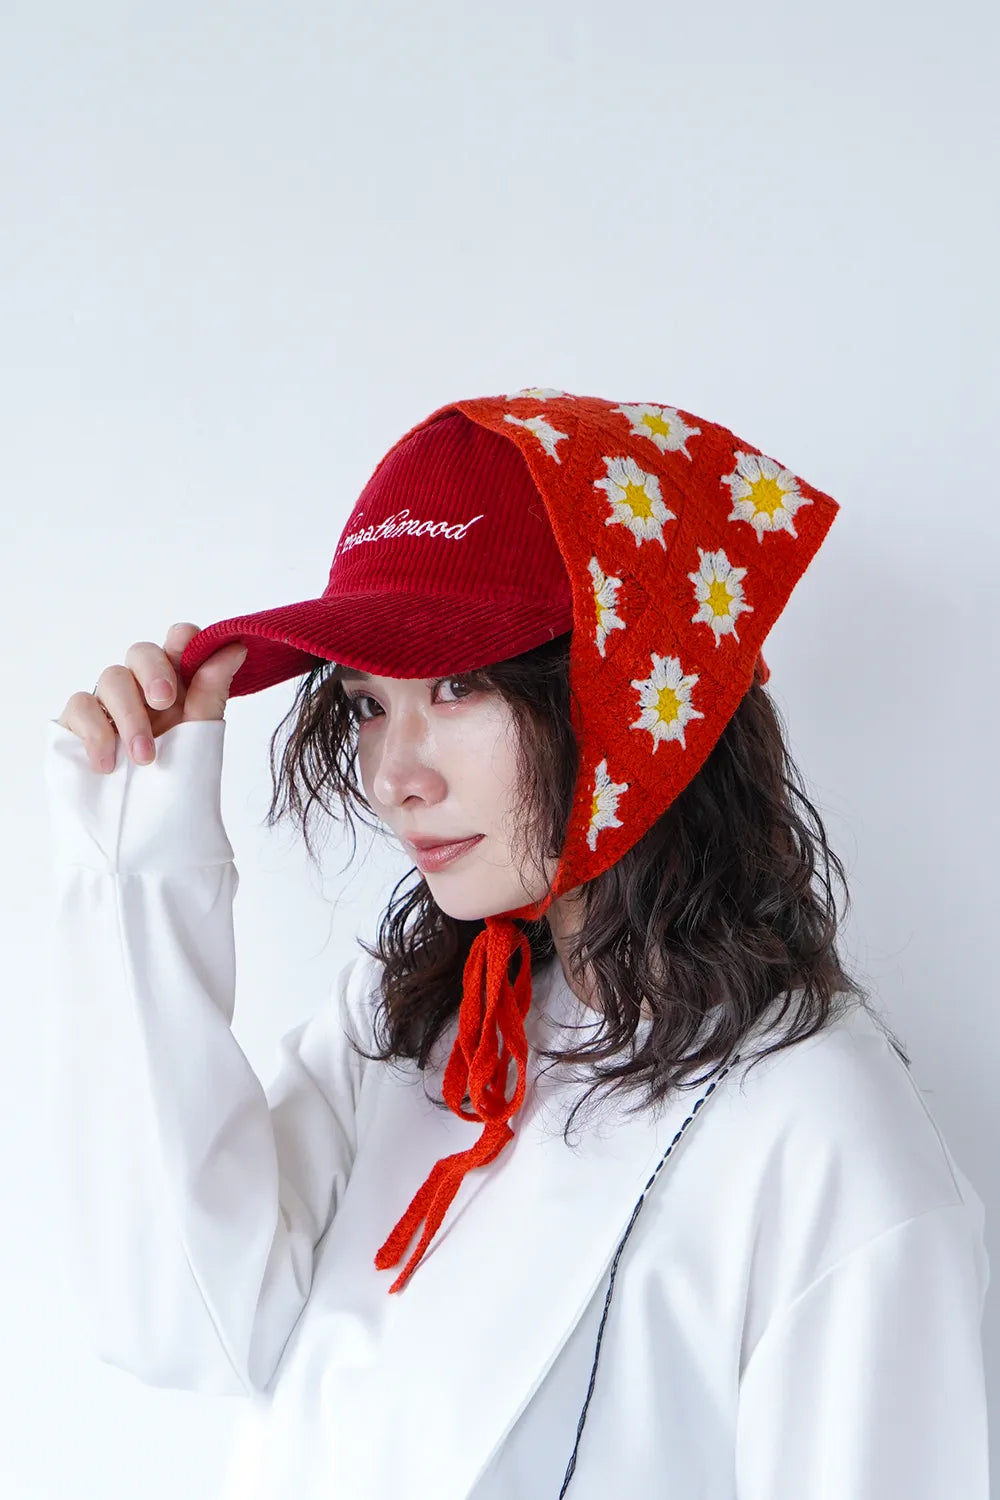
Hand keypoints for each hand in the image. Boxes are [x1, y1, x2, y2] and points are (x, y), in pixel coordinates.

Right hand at [56, 622, 247, 773]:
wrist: (142, 841)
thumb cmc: (174, 791)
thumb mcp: (199, 738)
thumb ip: (211, 691)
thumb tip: (235, 646)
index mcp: (178, 689)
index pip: (178, 644)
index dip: (184, 641)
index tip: (192, 653)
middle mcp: (141, 691)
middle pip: (141, 653)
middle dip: (154, 672)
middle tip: (164, 703)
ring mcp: (108, 706)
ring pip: (111, 678)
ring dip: (131, 717)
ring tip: (144, 759)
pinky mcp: (76, 725)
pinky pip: (80, 705)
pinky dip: (97, 732)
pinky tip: (109, 765)